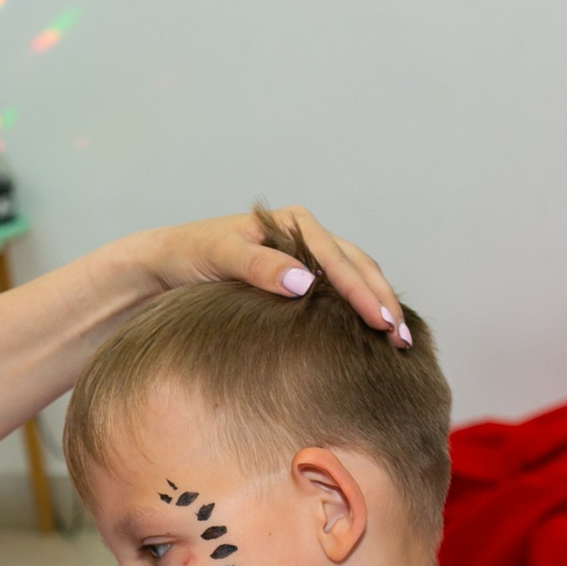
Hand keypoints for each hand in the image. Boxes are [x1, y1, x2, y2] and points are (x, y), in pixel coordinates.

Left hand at [119, 206, 407, 343]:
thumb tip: (304, 283)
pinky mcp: (298, 278)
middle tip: (401, 340)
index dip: (363, 292)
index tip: (381, 321)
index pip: (338, 259)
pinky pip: (338, 291)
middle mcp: (306, 236)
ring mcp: (305, 257)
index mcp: (293, 223)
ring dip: (376, 307)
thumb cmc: (188, 257)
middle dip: (381, 301)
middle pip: (358, 266)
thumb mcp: (218, 257)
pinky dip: (357, 310)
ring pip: (354, 278)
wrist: (165, 264)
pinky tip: (369, 336)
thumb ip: (258, 266)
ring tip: (397, 342)